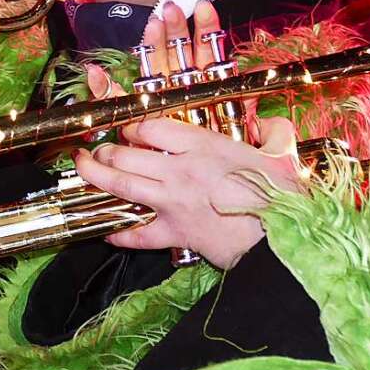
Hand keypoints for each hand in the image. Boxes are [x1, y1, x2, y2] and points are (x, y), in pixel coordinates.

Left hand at [76, 0, 299, 268]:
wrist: (284, 243)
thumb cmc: (285, 198)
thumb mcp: (283, 157)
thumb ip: (275, 134)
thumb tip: (271, 127)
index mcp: (203, 146)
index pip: (150, 127)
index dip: (133, 125)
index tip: (129, 129)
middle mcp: (179, 170)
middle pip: (126, 154)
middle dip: (105, 150)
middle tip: (97, 149)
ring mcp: (172, 202)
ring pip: (121, 186)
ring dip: (96, 176)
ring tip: (83, 168)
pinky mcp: (175, 234)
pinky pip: (138, 234)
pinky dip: (119, 234)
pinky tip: (106, 231)